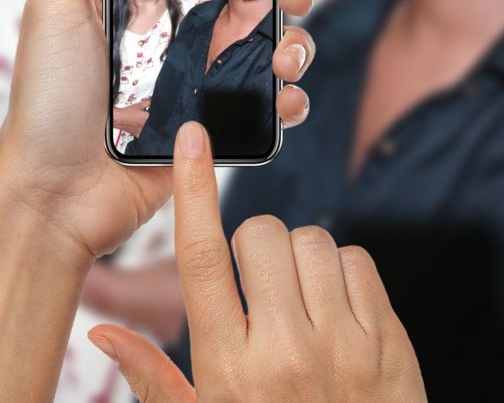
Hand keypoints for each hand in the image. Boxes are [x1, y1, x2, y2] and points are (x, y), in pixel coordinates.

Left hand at [0, 0, 324, 261]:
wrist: (56, 194)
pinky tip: (284, 97)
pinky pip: (275, 101)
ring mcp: (209, 73)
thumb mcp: (56, 1)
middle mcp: (189, 26)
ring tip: (283, 54)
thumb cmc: (48, 97)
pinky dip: (293, 96)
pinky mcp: (222, 119)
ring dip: (299, 39)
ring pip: (280, 40)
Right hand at [89, 122, 427, 402]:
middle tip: (260, 288)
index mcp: (229, 370)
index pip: (201, 260)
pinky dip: (342, 272)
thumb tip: (101, 333)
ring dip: (299, 257)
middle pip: (261, 234)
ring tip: (299, 302)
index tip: (192, 140)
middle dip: (255, 244)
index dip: (193, 191)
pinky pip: (356, 259)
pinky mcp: (387, 338)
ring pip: (312, 239)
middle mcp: (286, 351)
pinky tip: (334, 310)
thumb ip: (154, 379)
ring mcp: (343, 343)